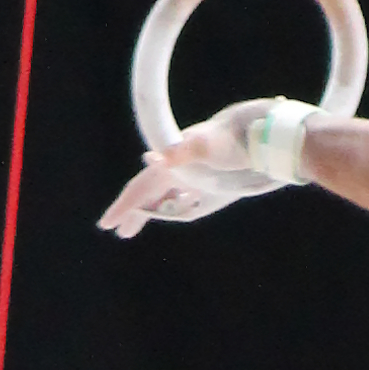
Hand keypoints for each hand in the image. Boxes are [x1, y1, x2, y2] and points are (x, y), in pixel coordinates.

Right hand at [99, 100, 291, 236]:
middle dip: (133, 212)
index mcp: (172, 164)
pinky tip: (180, 210)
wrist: (262, 137)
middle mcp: (180, 170)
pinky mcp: (214, 185)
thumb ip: (180, 153)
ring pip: (168, 198)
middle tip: (119, 232)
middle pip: (150, 195)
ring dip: (153, 212)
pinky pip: (191, 200)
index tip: (106, 225)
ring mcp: (196, 177)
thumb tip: (148, 158)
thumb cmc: (232, 142)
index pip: (141, 189)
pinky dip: (180, 207)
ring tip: (136, 228)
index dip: (124, 206)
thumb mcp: (205, 147)